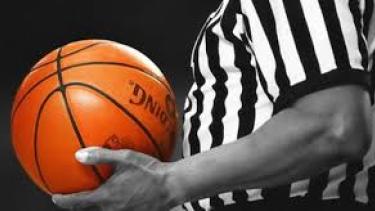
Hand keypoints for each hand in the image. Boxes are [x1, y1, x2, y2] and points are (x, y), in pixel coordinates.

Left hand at [52, 147, 179, 210]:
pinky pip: (116, 210)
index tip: (55, 197)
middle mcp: (112, 208)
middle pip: (88, 210)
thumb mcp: (125, 159)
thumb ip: (101, 156)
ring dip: (94, 205)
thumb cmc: (150, 171)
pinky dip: (109, 204)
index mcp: (107, 197)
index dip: (64, 201)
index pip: (78, 202)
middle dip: (77, 205)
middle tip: (71, 198)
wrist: (171, 186)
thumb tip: (79, 154)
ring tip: (91, 196)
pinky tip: (116, 195)